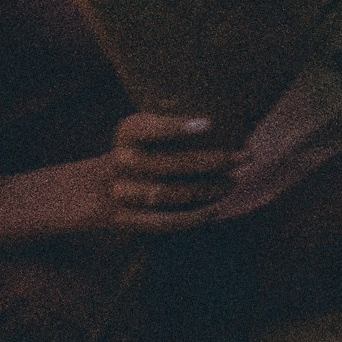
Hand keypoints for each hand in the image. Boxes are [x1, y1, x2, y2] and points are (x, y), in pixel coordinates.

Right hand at [100, 112, 241, 232]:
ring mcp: (121, 192)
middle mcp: (121, 160)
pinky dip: (192, 217)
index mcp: (127, 132)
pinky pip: (162, 221)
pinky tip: (216, 208)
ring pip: (168, 193)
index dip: (176, 127)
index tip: (209, 124)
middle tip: (245, 156)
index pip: (150, 128)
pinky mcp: (125, 220)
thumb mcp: (144, 131)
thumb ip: (171, 123)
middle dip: (212, 161)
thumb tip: (224, 121)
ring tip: (233, 183)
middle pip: (169, 164)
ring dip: (205, 189)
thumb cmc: (140, 151)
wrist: (97, 188)